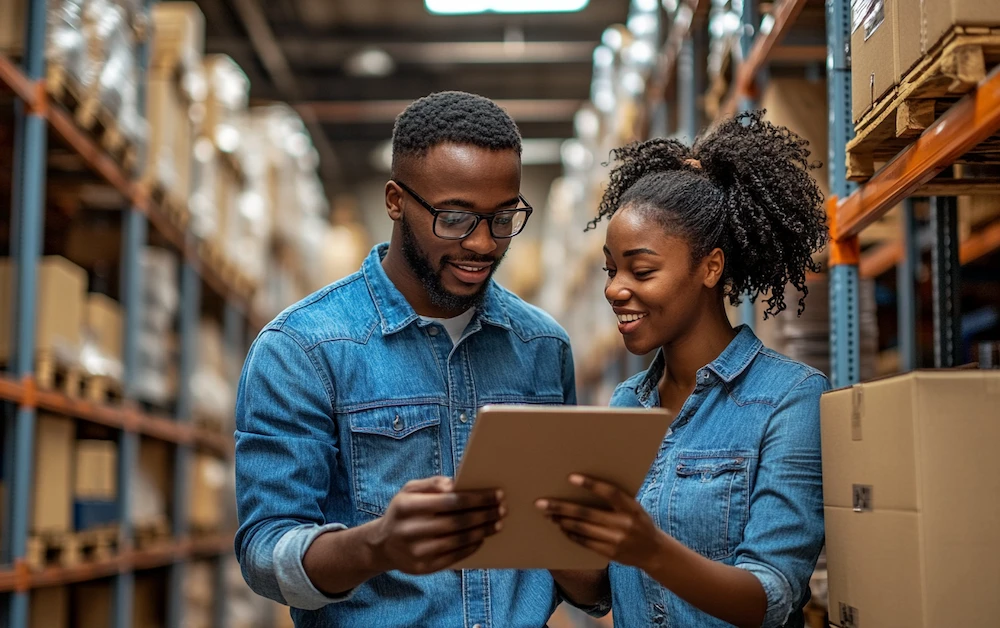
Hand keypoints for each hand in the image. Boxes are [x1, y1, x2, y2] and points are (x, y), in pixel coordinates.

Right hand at [370, 476, 505, 574]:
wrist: (382, 544)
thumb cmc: (403, 511)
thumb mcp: (409, 490)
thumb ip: (431, 483)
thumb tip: (456, 483)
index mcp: (407, 506)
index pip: (451, 501)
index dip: (477, 498)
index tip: (497, 494)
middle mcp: (410, 530)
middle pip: (458, 522)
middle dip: (484, 515)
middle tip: (503, 509)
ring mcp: (416, 551)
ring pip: (458, 541)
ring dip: (482, 532)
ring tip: (497, 524)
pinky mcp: (422, 568)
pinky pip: (453, 558)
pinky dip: (471, 547)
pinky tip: (482, 539)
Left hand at [536, 474, 663, 571]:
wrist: (653, 551)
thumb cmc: (639, 522)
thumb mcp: (634, 507)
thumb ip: (616, 500)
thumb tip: (586, 485)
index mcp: (631, 507)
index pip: (610, 493)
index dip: (591, 484)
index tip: (571, 477)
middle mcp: (624, 523)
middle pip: (587, 513)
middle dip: (561, 508)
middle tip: (542, 503)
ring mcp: (616, 540)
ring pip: (582, 529)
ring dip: (563, 521)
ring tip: (548, 515)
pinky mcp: (610, 553)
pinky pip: (585, 542)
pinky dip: (571, 534)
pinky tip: (562, 528)